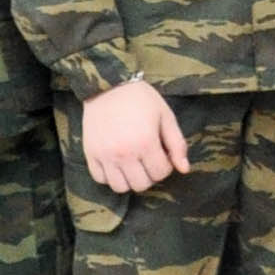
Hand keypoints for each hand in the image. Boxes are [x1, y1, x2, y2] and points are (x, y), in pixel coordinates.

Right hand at [81, 80, 189, 194]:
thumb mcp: (165, 117)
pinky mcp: (90, 154)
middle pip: (141, 184)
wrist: (109, 87)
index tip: (163, 154)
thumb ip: (177, 144)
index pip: (160, 173)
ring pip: (120, 187)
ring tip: (133, 165)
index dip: (166, 166)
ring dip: (130, 180)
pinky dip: (110, 177)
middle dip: (150, 175)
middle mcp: (124, 153)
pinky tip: (117, 164)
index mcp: (145, 143)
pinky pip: (100, 179)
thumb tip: (184, 169)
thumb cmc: (141, 99)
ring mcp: (104, 155)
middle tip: (149, 160)